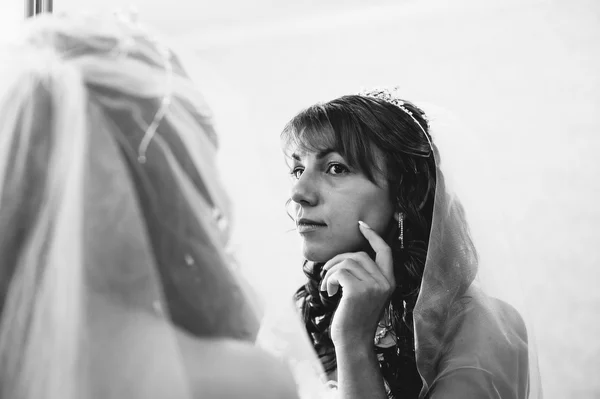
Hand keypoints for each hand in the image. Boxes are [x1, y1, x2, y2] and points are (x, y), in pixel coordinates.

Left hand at [320, 221, 394, 347]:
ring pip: (347, 262)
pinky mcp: (358, 291)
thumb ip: (365, 276)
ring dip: (331, 272)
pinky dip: (329, 279)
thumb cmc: (355, 319)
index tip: (361, 225)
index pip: (385, 251)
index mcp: (389, 281)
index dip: (373, 236)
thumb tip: (348, 257)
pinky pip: (339, 272)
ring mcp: (373, 286)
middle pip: (360, 255)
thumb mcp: (366, 294)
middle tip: (327, 272)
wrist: (353, 343)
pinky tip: (328, 292)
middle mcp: (385, 282)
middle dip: (339, 259)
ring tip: (327, 286)